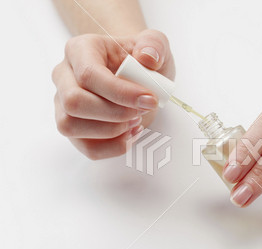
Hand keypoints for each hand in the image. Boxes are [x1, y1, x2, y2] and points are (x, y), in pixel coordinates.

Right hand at [52, 29, 174, 159]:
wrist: (138, 75)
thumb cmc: (140, 60)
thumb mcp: (155, 45)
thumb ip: (154, 45)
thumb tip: (147, 58)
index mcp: (80, 50)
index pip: (88, 74)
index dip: (120, 92)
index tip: (149, 99)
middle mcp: (65, 76)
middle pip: (74, 103)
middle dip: (115, 113)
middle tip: (142, 110)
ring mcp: (64, 104)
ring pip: (70, 126)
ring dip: (111, 131)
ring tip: (136, 120)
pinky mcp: (75, 127)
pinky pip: (86, 147)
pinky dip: (113, 147)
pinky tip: (131, 134)